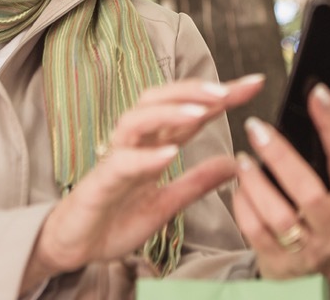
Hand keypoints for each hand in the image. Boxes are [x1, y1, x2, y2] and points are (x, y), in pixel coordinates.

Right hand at [23, 74, 266, 288]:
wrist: (75, 246)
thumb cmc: (116, 219)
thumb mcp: (168, 203)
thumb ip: (199, 182)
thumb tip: (235, 164)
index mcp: (154, 145)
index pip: (190, 111)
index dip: (221, 96)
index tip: (254, 83)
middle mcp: (135, 143)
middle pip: (160, 99)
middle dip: (194, 90)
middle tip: (228, 90)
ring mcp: (115, 158)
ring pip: (138, 119)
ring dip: (170, 112)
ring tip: (202, 111)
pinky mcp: (100, 182)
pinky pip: (122, 163)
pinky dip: (146, 157)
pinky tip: (170, 154)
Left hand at [232, 84, 329, 280]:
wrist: (309, 280)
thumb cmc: (328, 226)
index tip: (318, 93)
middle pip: (310, 191)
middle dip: (281, 156)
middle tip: (257, 127)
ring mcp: (306, 248)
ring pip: (280, 214)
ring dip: (257, 182)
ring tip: (242, 159)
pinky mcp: (278, 262)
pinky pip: (256, 232)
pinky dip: (244, 206)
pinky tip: (238, 187)